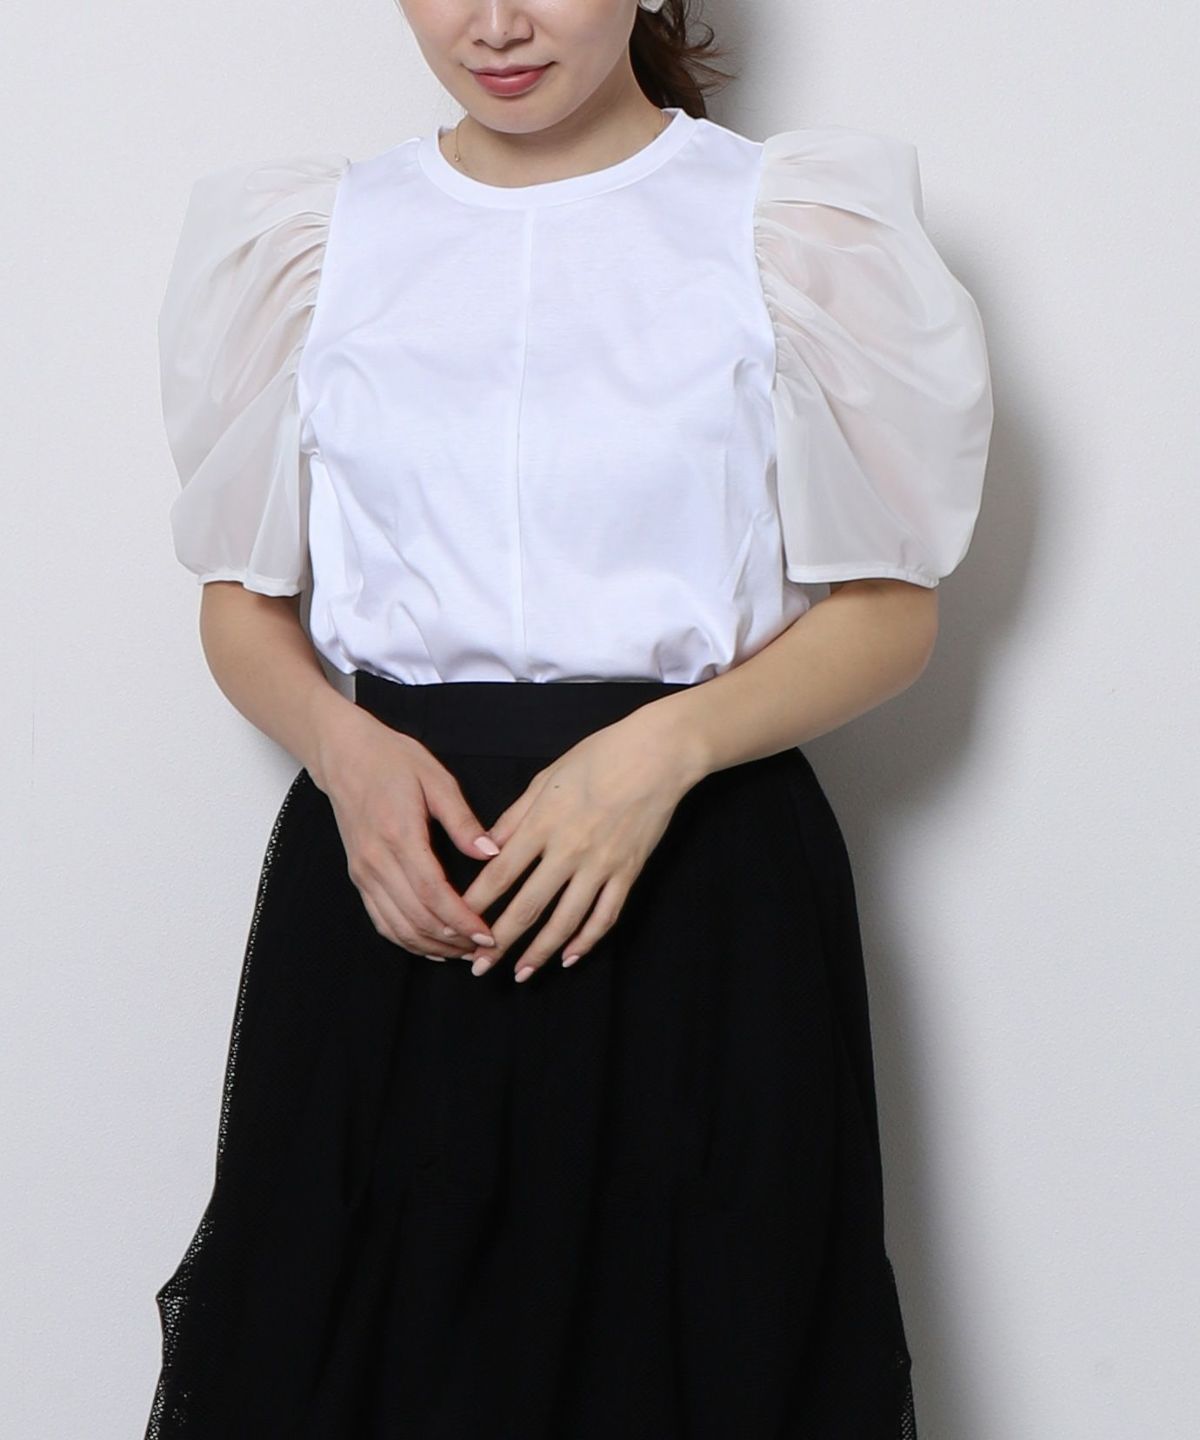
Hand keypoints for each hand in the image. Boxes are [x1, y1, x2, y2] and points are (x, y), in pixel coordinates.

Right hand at [316, 706, 501, 960]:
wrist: (344, 754)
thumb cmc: (392, 760)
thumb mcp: (436, 779)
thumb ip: (463, 821)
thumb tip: (492, 853)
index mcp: (399, 835)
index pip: (434, 893)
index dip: (463, 920)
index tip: (488, 933)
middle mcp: (377, 860)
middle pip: (417, 918)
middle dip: (454, 941)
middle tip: (486, 949)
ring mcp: (364, 872)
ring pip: (398, 927)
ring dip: (433, 946)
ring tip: (465, 952)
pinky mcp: (358, 876)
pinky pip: (381, 920)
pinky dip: (407, 939)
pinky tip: (433, 946)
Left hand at [458, 702, 707, 980]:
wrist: (658, 754)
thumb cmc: (598, 756)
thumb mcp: (546, 778)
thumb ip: (515, 817)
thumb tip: (485, 847)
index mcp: (543, 823)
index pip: (500, 874)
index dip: (476, 904)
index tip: (456, 924)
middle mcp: (570, 850)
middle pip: (528, 906)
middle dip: (500, 941)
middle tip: (479, 968)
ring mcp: (601, 865)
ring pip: (566, 920)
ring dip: (540, 952)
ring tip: (520, 973)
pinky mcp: (628, 872)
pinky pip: (605, 916)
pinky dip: (587, 940)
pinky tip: (569, 956)